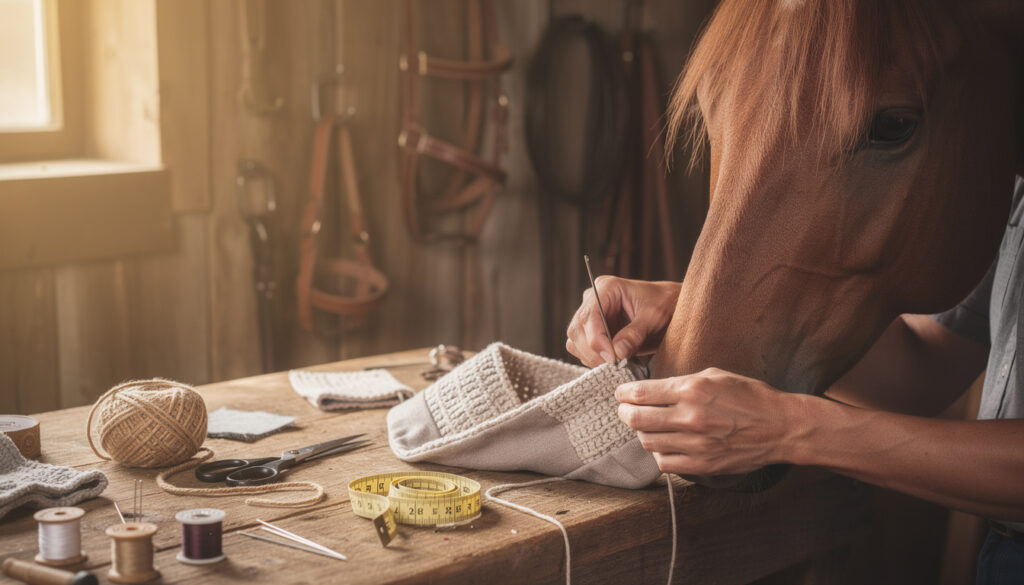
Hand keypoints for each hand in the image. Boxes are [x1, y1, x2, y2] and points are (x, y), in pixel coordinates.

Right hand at [565, 277, 679, 366]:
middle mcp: (592, 299)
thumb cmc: (665, 304)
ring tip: (617, 365)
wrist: (671, 307)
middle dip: (593, 351)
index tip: (612, 358)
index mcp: (606, 288)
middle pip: (577, 330)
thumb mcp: (654, 317)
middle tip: (615, 366)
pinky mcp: (593, 330)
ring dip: (592, 357)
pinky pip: (582, 349)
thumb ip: (635, 334)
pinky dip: (595, 359)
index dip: (596, 340)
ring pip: (576, 341)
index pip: (589, 316)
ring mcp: (591, 315)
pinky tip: (614, 362)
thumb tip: (618, 353)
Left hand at [615, 368, 798, 474]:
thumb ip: (682, 381)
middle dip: (625, 412)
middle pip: (636, 419)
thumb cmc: (751, 397)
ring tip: (647, 426)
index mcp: (691, 390)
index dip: (623, 393)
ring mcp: (695, 444)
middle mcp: (689, 417)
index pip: (640, 393)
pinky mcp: (702, 464)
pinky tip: (665, 444)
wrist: (781, 427)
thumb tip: (653, 388)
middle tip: (625, 409)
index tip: (620, 393)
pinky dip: (659, 453)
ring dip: (642, 433)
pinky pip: (665, 463)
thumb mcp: (715, 375)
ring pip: (648, 442)